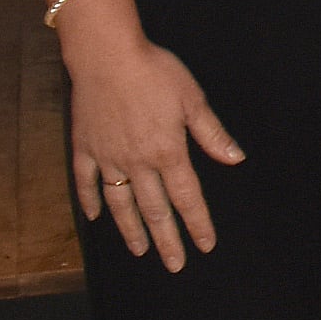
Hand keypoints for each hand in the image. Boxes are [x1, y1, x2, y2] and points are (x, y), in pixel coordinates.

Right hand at [64, 23, 242, 269]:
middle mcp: (137, 162)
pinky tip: (96, 218)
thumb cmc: (155, 72)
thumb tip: (235, 159)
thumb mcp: (192, 99)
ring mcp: (108, 158)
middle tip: (174, 264)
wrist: (106, 55)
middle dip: (167, 239)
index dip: (197, 223)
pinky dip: (91, 202)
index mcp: (168, 152)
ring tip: (140, 251)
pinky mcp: (85, 147)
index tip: (205, 245)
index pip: (187, 198)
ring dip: (132, 230)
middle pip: (155, 210)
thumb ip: (212, 133)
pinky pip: (86, 182)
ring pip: (121, 204)